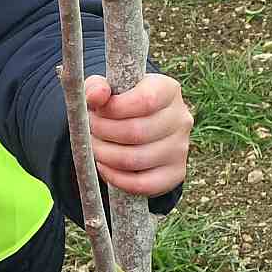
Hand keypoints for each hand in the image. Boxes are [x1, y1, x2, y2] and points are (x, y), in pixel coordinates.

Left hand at [85, 72, 191, 196]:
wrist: (140, 131)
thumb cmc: (121, 106)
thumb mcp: (107, 90)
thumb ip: (96, 87)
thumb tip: (96, 95)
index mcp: (168, 90)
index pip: (145, 101)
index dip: (114, 109)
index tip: (96, 111)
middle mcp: (181, 119)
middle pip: (136, 132)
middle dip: (104, 133)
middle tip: (91, 131)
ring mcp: (181, 148)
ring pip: (135, 159)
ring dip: (106, 155)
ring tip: (96, 147)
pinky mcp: (175, 174)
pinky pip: (141, 184)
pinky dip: (116, 178)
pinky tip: (105, 167)